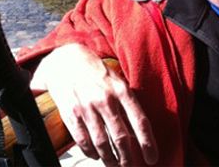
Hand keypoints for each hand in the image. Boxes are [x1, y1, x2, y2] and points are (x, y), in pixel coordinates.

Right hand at [30, 43, 157, 165]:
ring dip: (110, 159)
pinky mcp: (70, 115)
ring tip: (115, 165)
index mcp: (123, 91)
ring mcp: (87, 109)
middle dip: (129, 158)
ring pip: (101, 143)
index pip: (140, 121)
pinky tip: (96, 156)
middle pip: (121, 137)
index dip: (148, 143)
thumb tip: (140, 129)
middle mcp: (106, 100)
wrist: (66, 62)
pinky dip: (90, 152)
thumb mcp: (118, 81)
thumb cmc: (97, 73)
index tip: (152, 158)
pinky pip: (82, 140)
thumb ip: (128, 102)